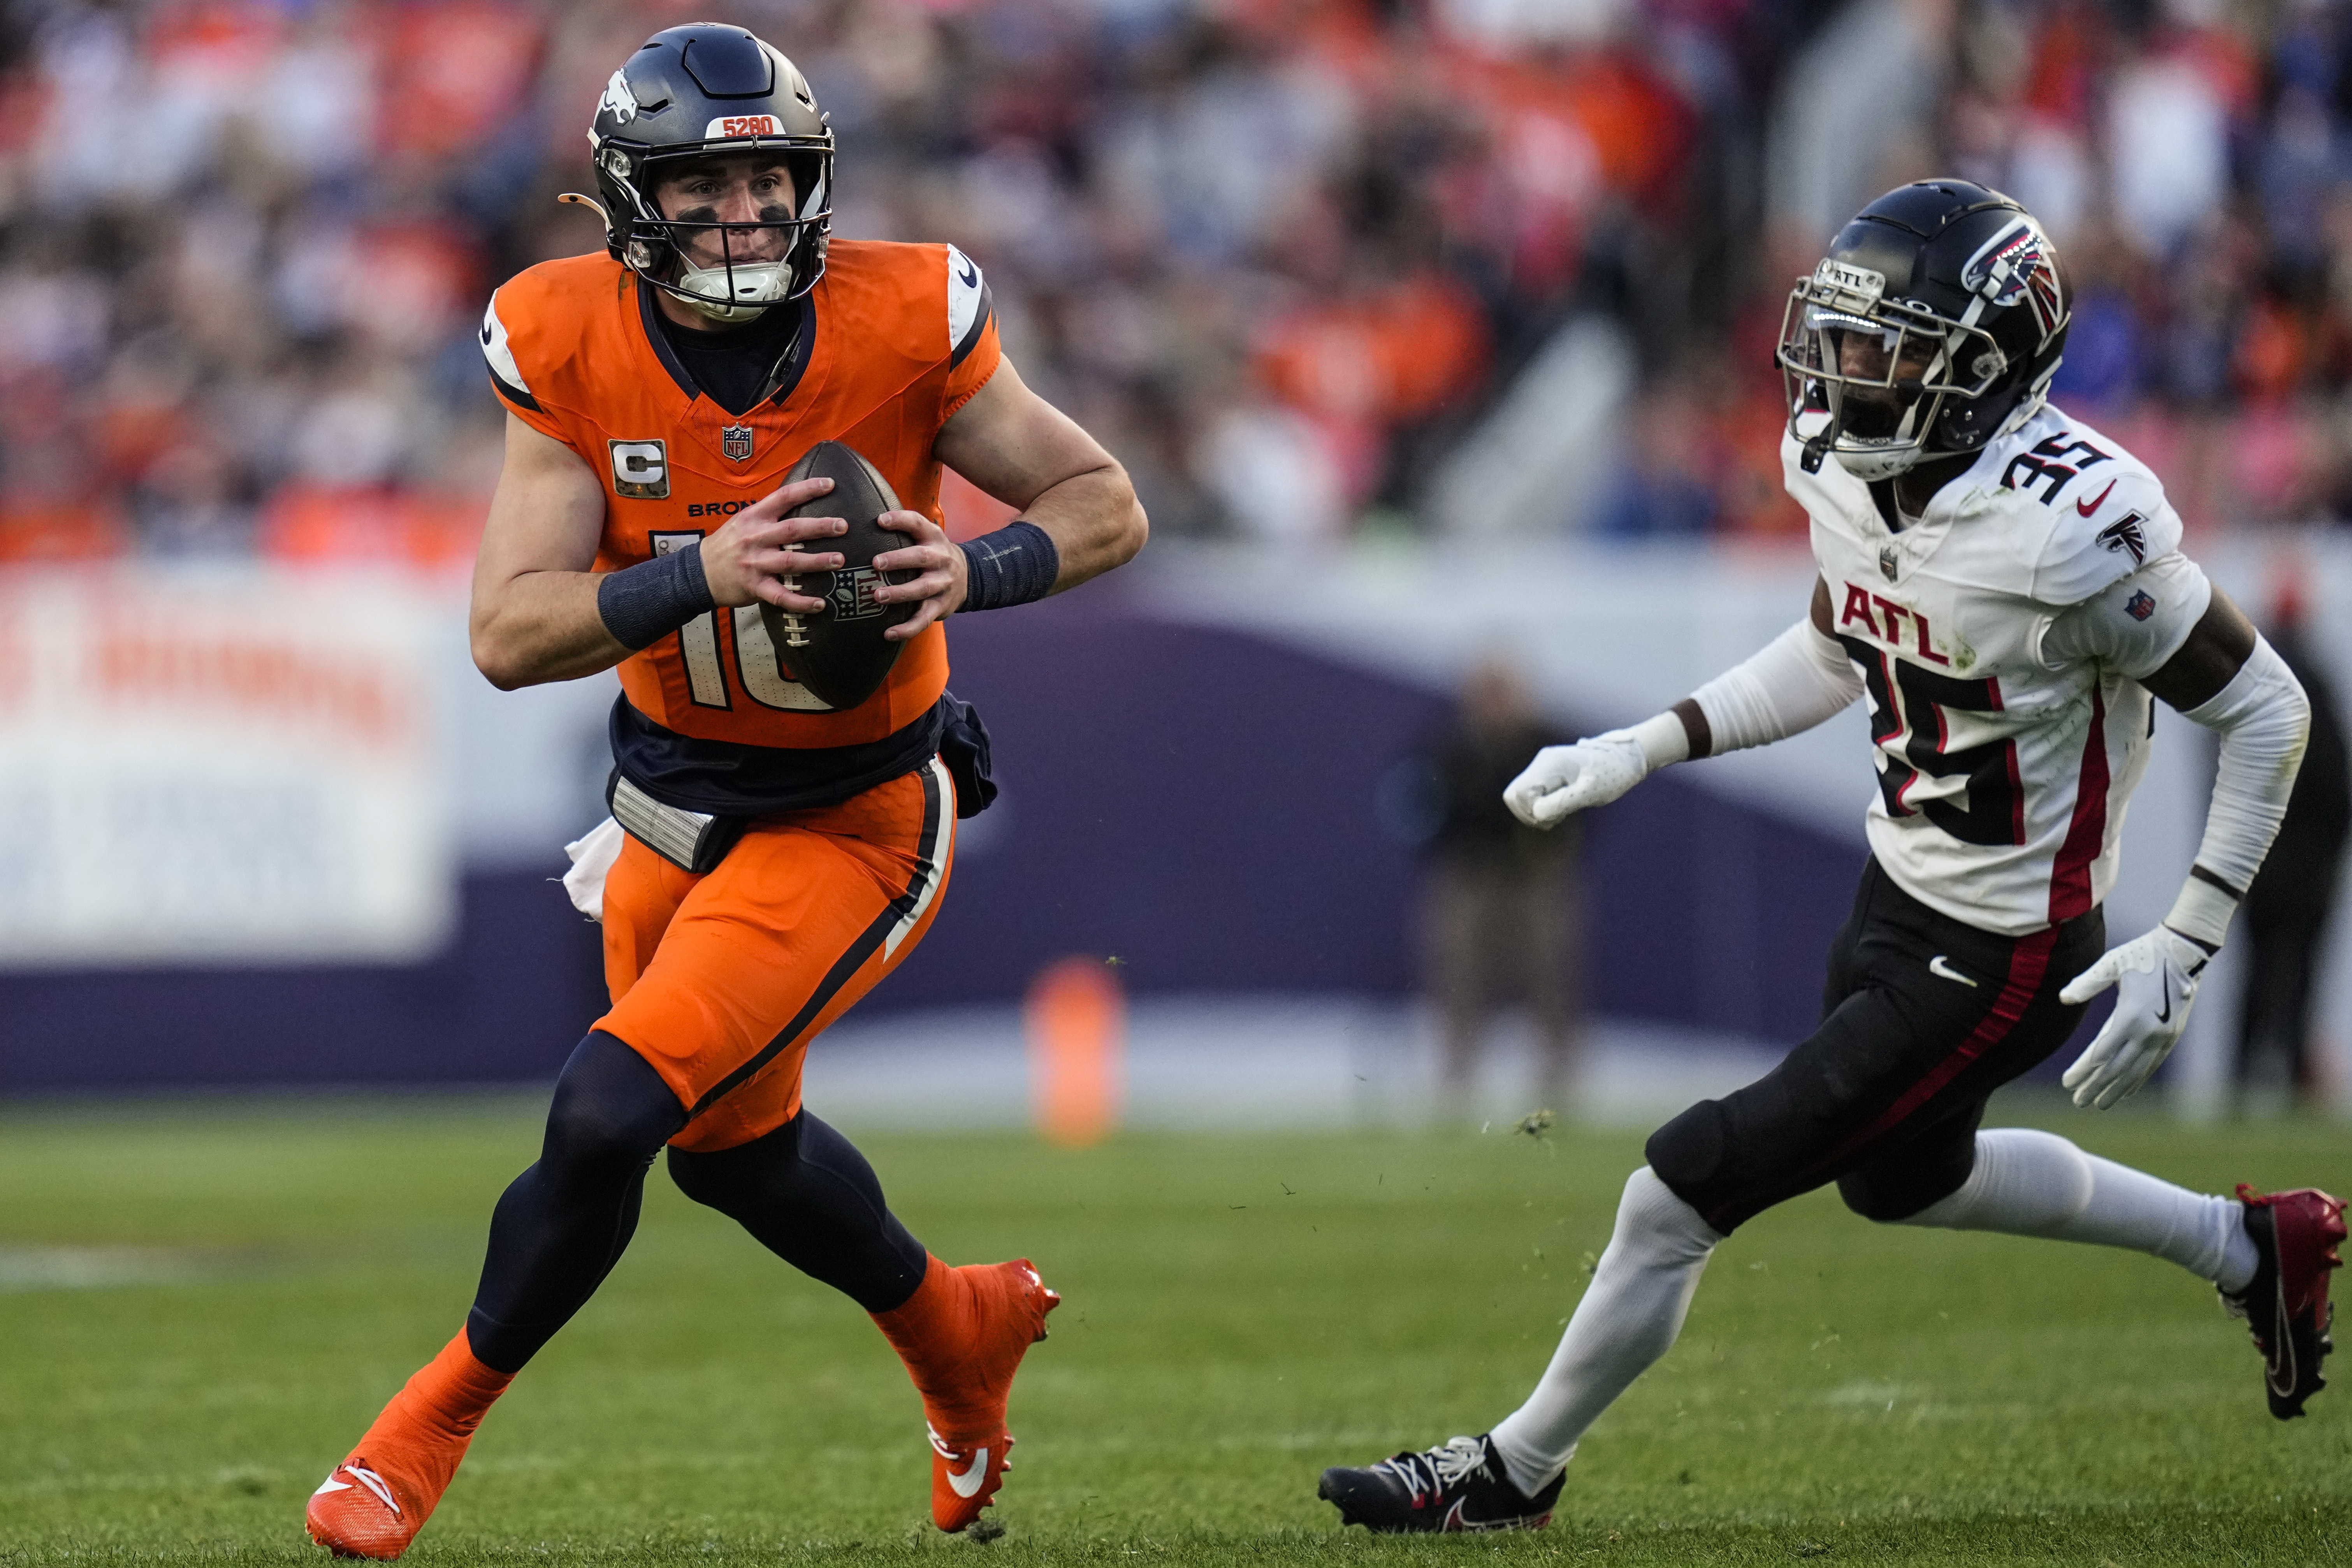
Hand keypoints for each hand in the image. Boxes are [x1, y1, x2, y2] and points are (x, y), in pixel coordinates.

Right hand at [699, 476, 845, 612]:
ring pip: (791, 562)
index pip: (783, 497)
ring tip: (839, 560)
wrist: (700, 571)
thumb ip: (769, 514)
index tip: (830, 484)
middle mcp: (755, 538)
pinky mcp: (755, 587)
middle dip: (820, 527)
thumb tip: (801, 501)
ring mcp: (755, 563)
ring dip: (817, 562)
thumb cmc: (728, 544)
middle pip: (792, 530)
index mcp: (754, 517)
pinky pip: (782, 596)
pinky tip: (820, 604)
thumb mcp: (744, 521)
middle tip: (843, 526)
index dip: (807, 489)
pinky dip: (802, 602)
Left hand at [873, 510, 966, 640]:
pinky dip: (907, 628)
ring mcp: (943, 584)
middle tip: (875, 563)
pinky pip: (924, 619)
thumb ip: (904, 530)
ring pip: (922, 589)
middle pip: (921, 558)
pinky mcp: (941, 606)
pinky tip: (888, 634)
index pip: (918, 524)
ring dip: (900, 593)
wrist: (967, 577)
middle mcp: (941, 559)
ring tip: (877, 596)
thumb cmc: (932, 555)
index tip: (880, 521)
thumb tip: (863, 521)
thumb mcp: (926, 538)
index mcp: (934, 538)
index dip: (900, 521)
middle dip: (899, 560)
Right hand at [1503, 731, 1649, 827]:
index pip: (1519, 793)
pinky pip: (1531, 795)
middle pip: (1514, 796)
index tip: (1555, 815)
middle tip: (1558, 817)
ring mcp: (1543, 768)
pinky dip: (1542, 807)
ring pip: (1520, 797)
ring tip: (1562, 813)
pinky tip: (1562, 807)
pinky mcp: (1547, 775)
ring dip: (1536, 812)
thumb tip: (1538, 812)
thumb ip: (1564, 801)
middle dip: (1531, 813)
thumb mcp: (1593, 791)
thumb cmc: (1613, 774)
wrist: (1626, 758)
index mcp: (1550, 764)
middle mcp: (1542, 763)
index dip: (1531, 810)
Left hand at [2056, 925, 2210, 1108]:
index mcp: (2130, 1016)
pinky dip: (2138, 1080)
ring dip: (2116, 1090)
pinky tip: (2126, 1092)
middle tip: (2077, 1102)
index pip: (2101, 1053)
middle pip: (2117, 1068)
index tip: (2066, 1083)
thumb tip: (2063, 998)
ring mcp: (2162, 1036)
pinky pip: (2152, 1064)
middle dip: (2096, 1087)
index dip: (2083, 1070)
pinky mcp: (2171, 1037)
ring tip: (2099, 1104)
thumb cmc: (2141, 955)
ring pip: (2136, 1071)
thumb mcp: (2111, 964)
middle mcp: (2148, 1031)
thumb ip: (2087, 983)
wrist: (2182, 953)